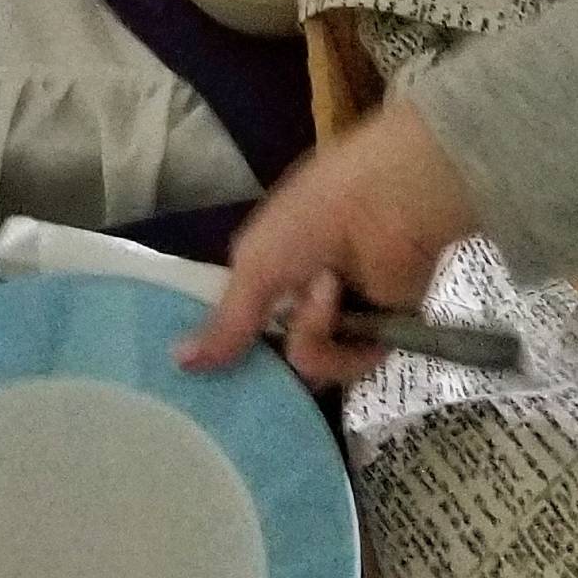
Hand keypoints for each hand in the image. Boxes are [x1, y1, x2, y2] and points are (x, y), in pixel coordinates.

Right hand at [178, 101, 481, 383]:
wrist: (398, 198)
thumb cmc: (318, 212)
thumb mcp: (258, 260)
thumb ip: (229, 319)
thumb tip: (179, 362)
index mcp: (271, 267)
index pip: (242, 322)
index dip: (227, 347)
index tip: (204, 378)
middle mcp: (302, 295)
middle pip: (274, 355)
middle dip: (270, 351)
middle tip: (272, 337)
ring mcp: (344, 317)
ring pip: (310, 365)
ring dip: (313, 331)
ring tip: (328, 290)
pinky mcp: (383, 333)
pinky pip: (351, 366)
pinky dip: (346, 347)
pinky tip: (346, 308)